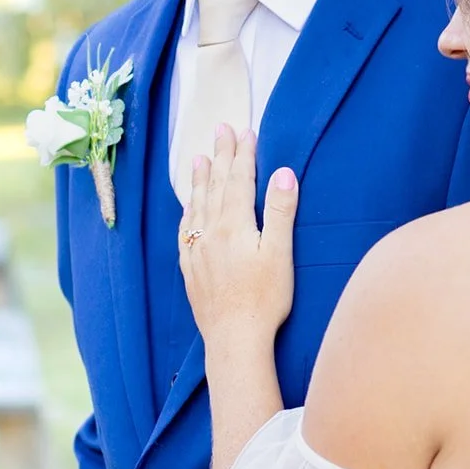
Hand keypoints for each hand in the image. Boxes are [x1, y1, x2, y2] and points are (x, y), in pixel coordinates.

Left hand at [178, 125, 297, 347]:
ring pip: (197, 204)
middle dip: (221, 155)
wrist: (234, 339)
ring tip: (199, 158)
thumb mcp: (280, 253)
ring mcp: (198, 250)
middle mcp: (211, 232)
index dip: (243, 154)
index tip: (246, 131)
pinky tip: (188, 207)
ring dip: (200, 179)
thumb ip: (280, 211)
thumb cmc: (264, 299)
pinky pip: (185, 230)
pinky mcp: (192, 269)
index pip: (239, 180)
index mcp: (234, 225)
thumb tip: (283, 173)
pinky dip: (188, 211)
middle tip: (222, 129)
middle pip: (216, 185)